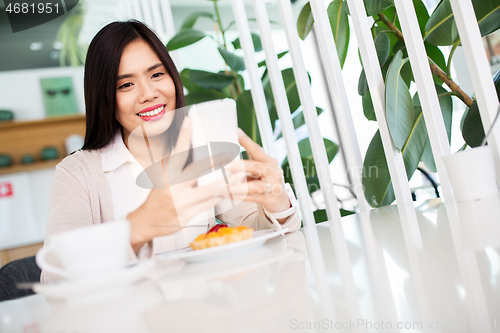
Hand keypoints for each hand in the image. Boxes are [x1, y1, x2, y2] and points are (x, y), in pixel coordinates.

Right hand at [127, 118, 245, 253]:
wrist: (146, 222)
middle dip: (215, 160)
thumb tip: (188, 150)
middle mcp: (173, 187)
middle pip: (197, 170)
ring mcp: (181, 202)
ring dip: (225, 183)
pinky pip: (209, 204)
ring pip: (209, 190)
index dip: (183, 136)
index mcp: (166, 175)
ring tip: (238, 177)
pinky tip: (227, 192)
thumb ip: (175, 167)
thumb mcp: (162, 179)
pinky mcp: (187, 215)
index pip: (176, 152)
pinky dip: (219, 197)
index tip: (189, 121)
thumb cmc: (157, 198)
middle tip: (229, 153)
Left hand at [227, 129, 290, 220]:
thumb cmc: (266, 181)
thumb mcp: (260, 169)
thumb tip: (229, 151)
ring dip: (237, 186)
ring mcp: (273, 186)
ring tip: (224, 186)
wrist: (280, 200)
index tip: (235, 132)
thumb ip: (248, 161)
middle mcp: (273, 172)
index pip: (256, 149)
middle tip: (225, 165)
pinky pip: (252, 198)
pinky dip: (239, 197)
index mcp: (269, 161)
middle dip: (239, 166)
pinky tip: (228, 195)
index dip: (246, 141)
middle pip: (255, 167)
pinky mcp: (270, 199)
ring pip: (253, 186)